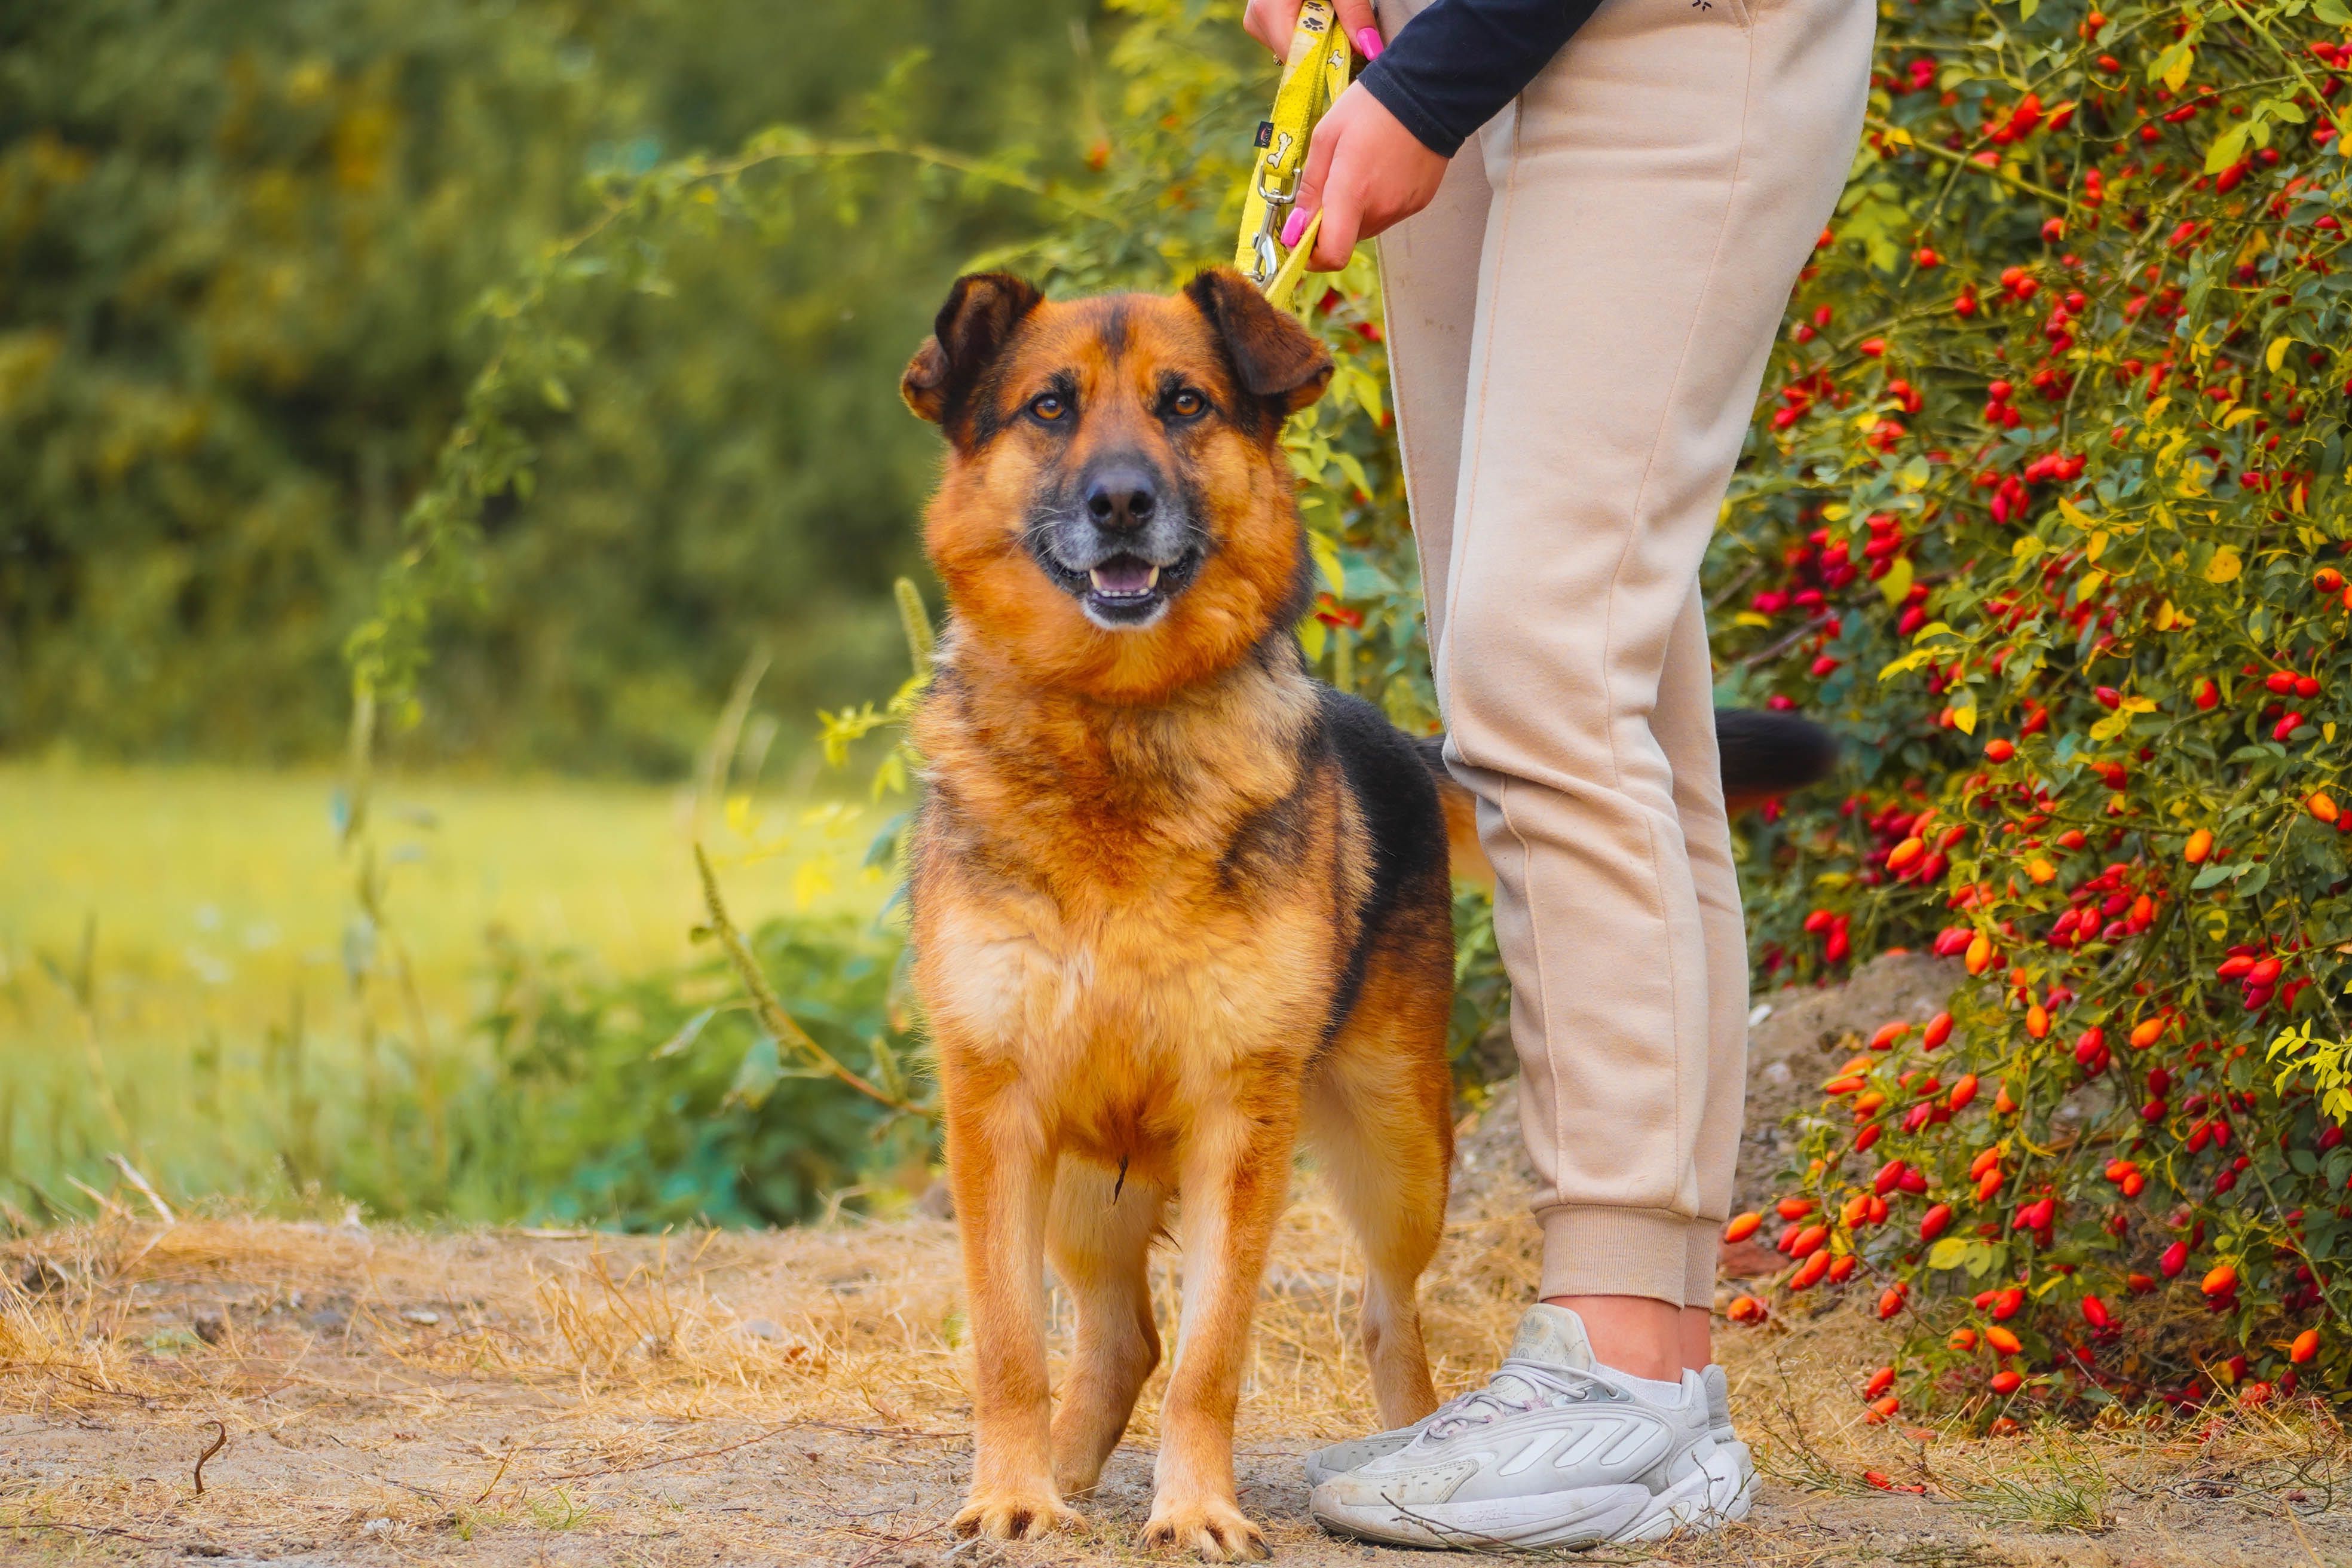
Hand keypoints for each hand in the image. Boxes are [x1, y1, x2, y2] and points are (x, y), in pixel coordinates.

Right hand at [1243, 0, 1380, 60]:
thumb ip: (1354, 12)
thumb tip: (1370, 49)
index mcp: (1269, 12)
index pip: (1300, 59)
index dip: (1328, 61)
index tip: (1352, 52)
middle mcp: (1257, 21)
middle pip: (1297, 57)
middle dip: (1325, 48)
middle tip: (1343, 23)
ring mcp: (1257, 21)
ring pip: (1293, 50)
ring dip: (1318, 39)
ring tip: (1328, 11)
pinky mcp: (1261, 19)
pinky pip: (1289, 38)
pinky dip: (1308, 31)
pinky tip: (1318, 12)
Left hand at [1285, 81, 1447, 270]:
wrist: (1427, 91)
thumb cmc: (1370, 108)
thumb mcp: (1325, 137)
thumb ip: (1310, 186)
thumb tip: (1297, 225)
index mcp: (1352, 194)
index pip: (1332, 255)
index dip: (1312, 255)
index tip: (1301, 237)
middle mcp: (1380, 210)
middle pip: (1345, 239)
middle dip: (1330, 222)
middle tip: (1329, 185)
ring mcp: (1402, 209)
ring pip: (1365, 227)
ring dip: (1353, 211)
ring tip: (1358, 170)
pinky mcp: (1418, 203)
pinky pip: (1387, 214)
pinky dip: (1377, 202)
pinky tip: (1381, 170)